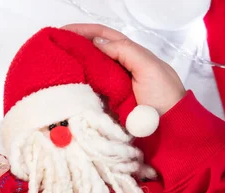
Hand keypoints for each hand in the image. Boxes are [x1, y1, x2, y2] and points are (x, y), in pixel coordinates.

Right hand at [62, 23, 185, 114]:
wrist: (171, 130)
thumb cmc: (164, 97)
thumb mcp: (148, 67)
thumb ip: (124, 52)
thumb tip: (97, 42)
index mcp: (131, 55)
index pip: (104, 36)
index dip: (84, 31)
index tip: (64, 31)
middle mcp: (120, 69)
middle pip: (93, 53)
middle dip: (74, 48)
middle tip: (53, 47)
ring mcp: (113, 88)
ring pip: (89, 73)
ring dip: (73, 68)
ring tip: (53, 65)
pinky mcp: (108, 106)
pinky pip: (89, 94)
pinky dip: (77, 89)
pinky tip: (64, 86)